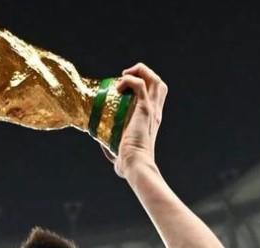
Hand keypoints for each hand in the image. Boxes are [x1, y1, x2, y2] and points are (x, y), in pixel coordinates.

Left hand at [101, 63, 166, 177]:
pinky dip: (129, 80)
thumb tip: (101, 145)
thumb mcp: (120, 152)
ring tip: (123, 77)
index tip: (125, 89)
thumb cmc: (128, 164)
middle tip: (124, 78)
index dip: (143, 86)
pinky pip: (139, 83)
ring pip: (153, 78)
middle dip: (143, 73)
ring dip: (138, 72)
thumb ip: (113, 148)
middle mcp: (155, 112)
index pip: (156, 96)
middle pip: (158, 83)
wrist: (136, 165)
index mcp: (152, 120)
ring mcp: (151, 109)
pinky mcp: (144, 109)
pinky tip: (118, 87)